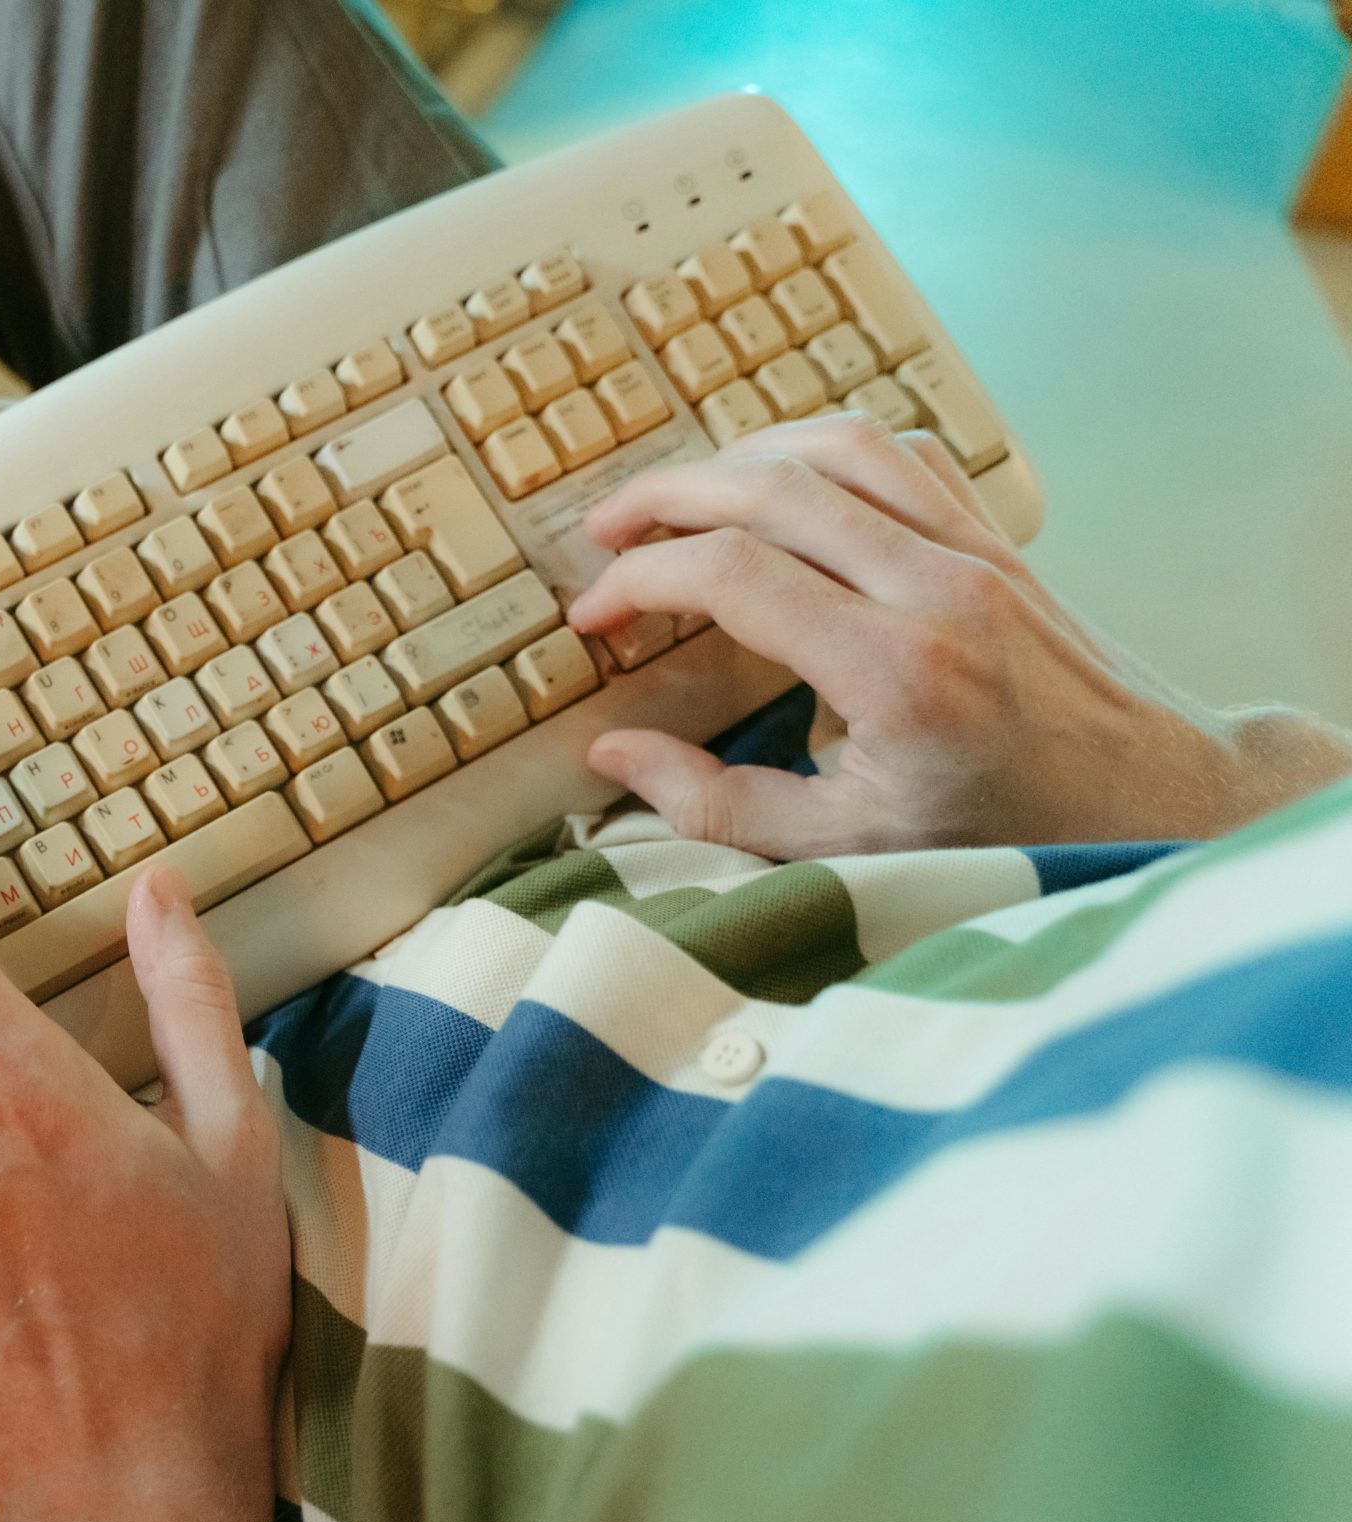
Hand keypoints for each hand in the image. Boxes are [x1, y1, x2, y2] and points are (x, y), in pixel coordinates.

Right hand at [567, 413, 1351, 855]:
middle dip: (665, 496)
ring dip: (739, 456)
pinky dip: (820, 448)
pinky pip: (899, 452)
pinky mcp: (995, 538)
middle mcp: (935, 589)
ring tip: (677, 496)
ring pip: (837, 445)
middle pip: (771, 487)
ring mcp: (973, 551)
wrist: (1155, 800)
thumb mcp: (848, 847)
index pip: (733, 575)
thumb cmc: (1004, 834)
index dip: (640, 581)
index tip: (595, 617)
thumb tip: (614, 757)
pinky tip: (779, 481)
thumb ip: (717, 806)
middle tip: (602, 532)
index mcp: (892, 671)